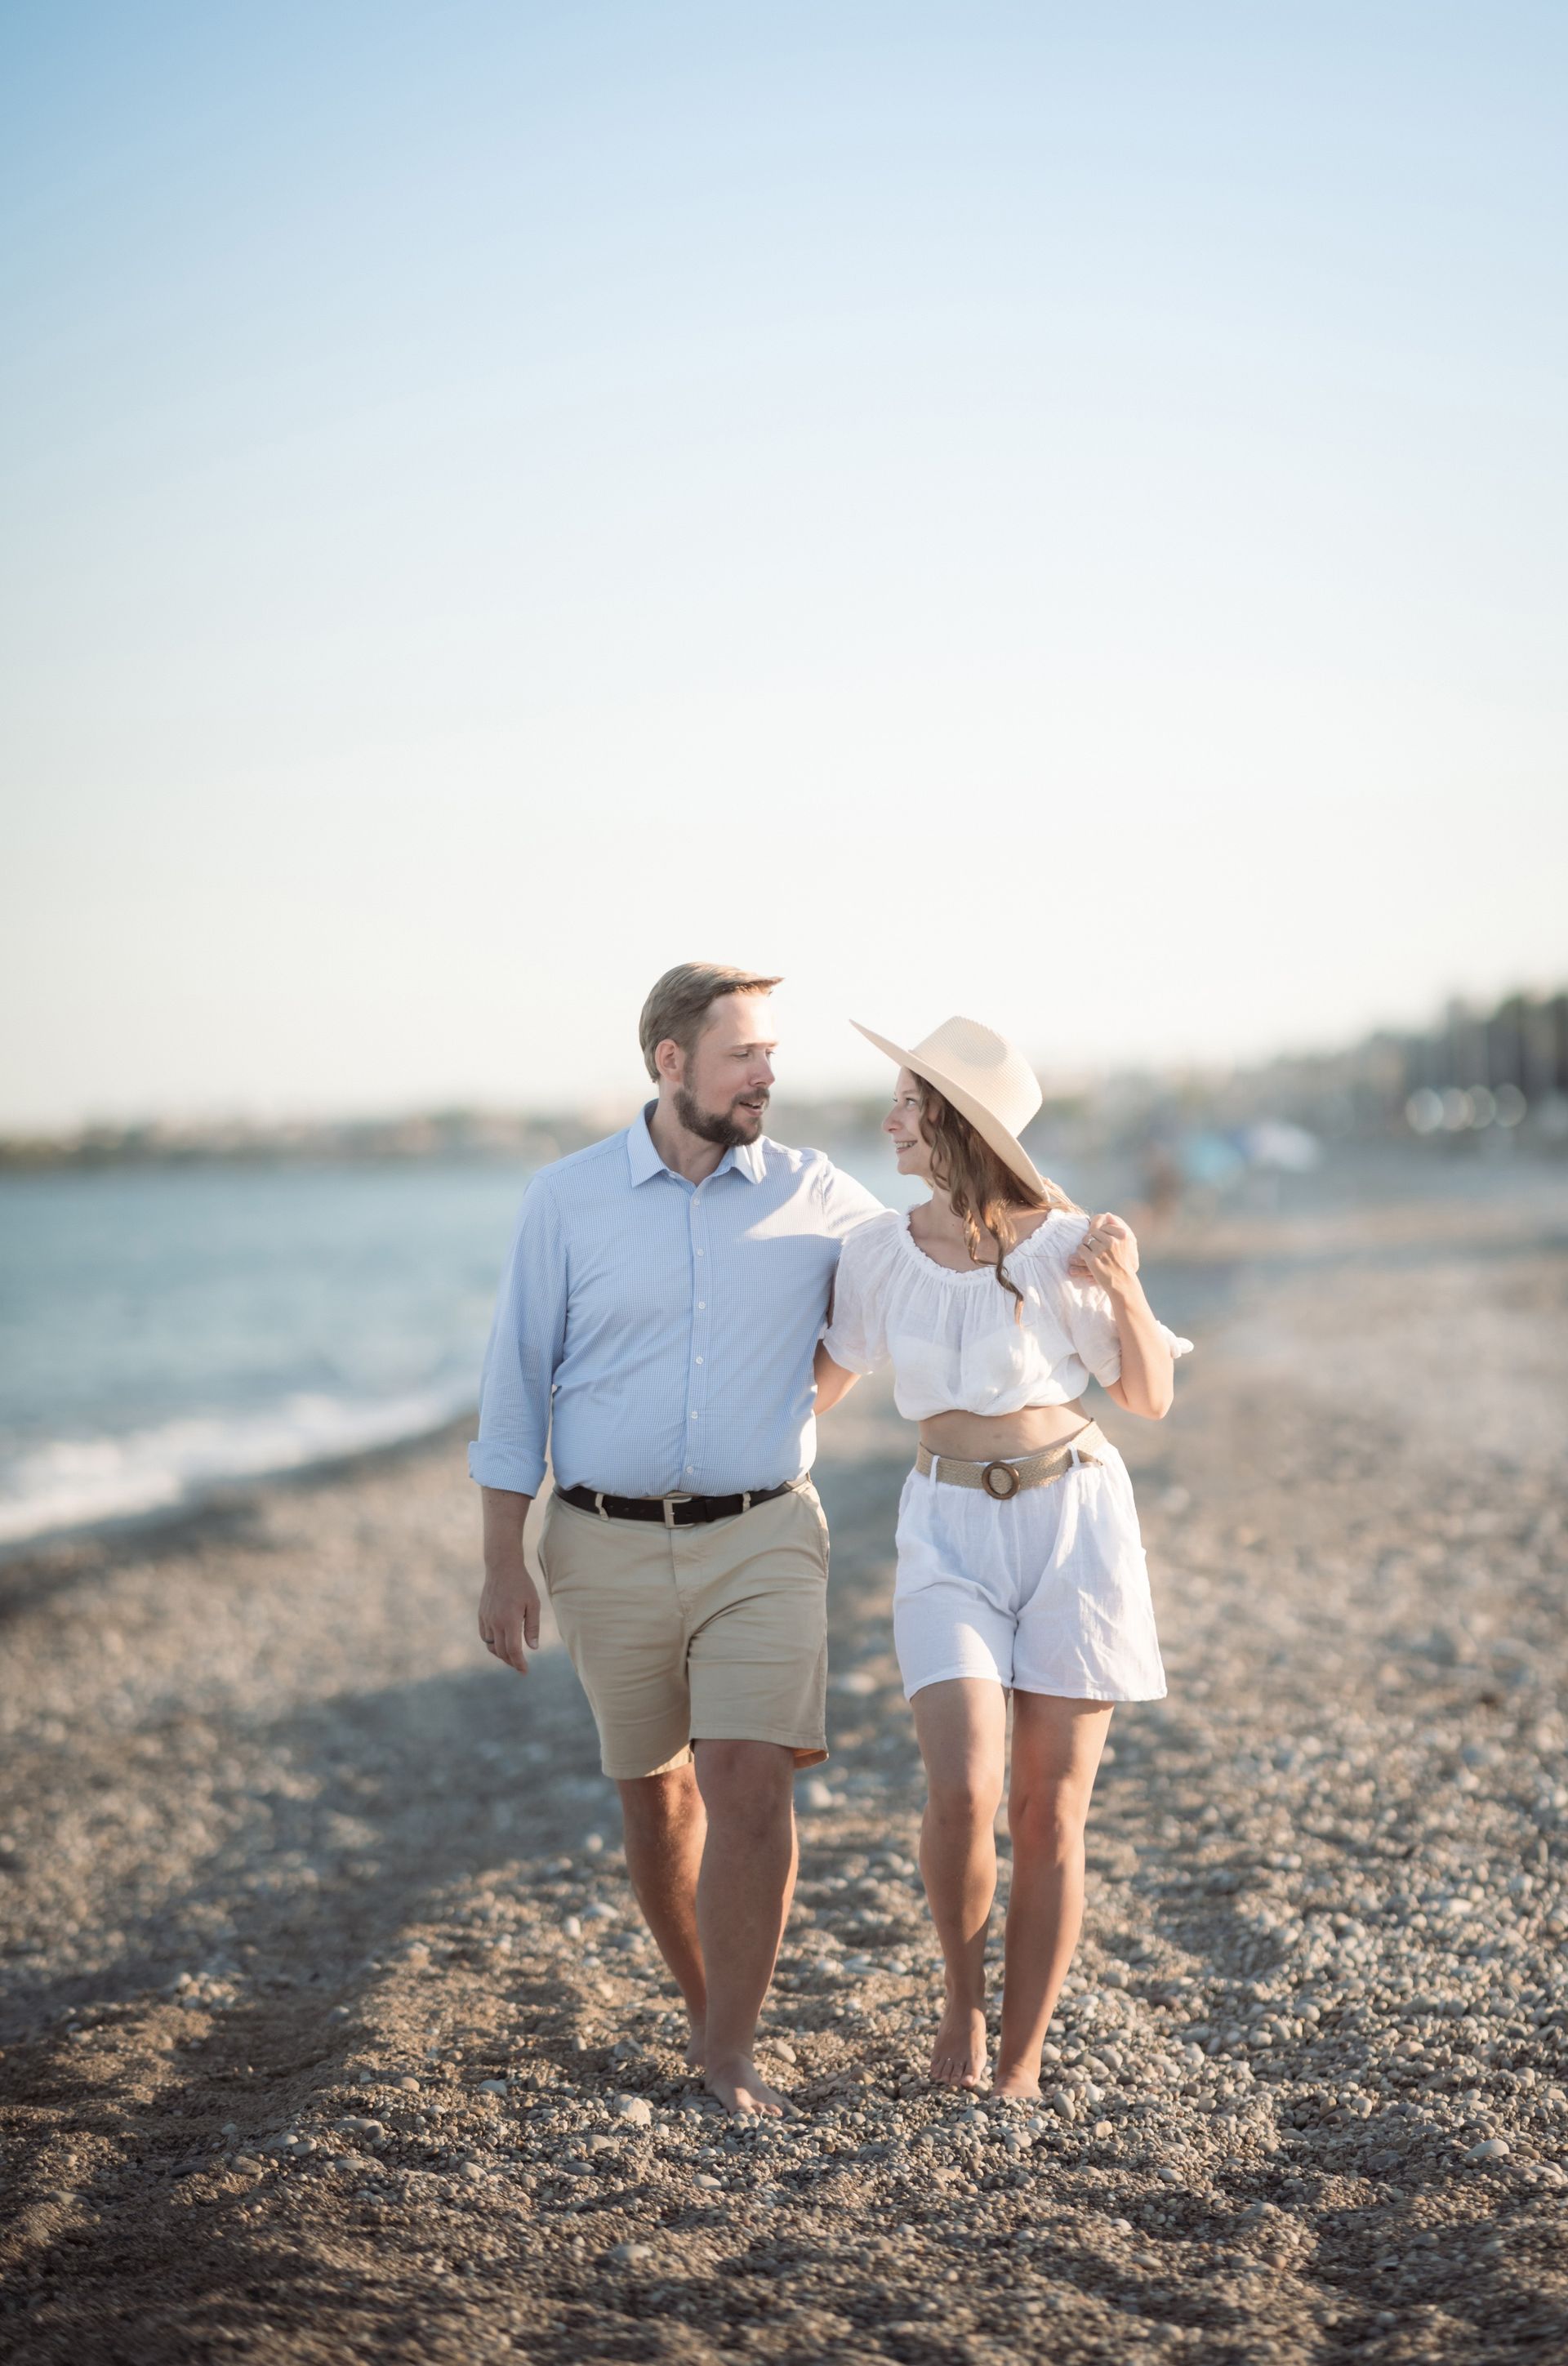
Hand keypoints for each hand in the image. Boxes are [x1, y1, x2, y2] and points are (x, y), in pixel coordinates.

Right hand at [478, 1558, 540, 1674]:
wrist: (501, 1568)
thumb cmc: (522, 1585)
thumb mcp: (533, 1604)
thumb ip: (532, 1627)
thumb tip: (533, 1647)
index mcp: (510, 1620)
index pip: (513, 1650)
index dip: (519, 1663)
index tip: (525, 1671)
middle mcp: (495, 1622)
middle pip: (501, 1651)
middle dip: (511, 1662)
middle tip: (521, 1666)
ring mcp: (486, 1619)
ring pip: (491, 1646)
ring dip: (501, 1654)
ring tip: (512, 1656)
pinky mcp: (481, 1615)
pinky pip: (485, 1636)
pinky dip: (493, 1643)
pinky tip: (501, 1642)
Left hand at [1068, 1210, 1140, 1291]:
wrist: (1123, 1283)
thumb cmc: (1124, 1262)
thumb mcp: (1128, 1243)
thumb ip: (1118, 1226)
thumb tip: (1107, 1214)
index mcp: (1123, 1235)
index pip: (1105, 1226)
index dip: (1101, 1233)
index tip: (1103, 1240)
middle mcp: (1113, 1242)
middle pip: (1094, 1232)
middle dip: (1092, 1238)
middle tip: (1095, 1247)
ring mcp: (1102, 1251)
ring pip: (1086, 1239)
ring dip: (1086, 1245)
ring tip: (1091, 1252)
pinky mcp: (1093, 1260)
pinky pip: (1081, 1248)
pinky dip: (1081, 1252)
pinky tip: (1086, 1257)